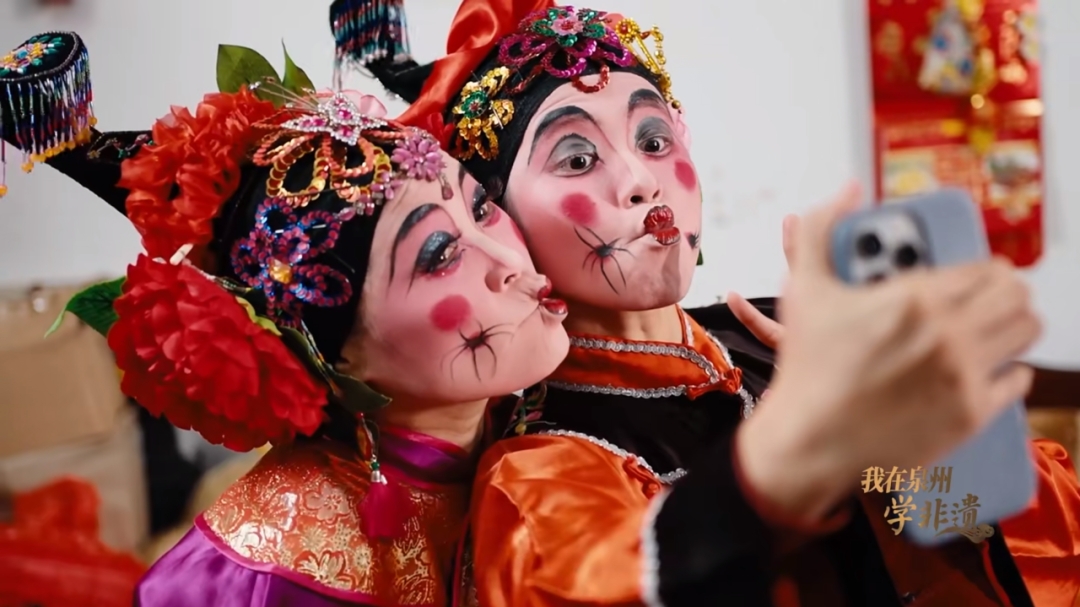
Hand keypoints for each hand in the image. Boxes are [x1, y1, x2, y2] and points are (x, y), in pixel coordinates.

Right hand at [736, 181, 1040, 521]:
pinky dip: (1010, 372)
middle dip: (1009, 292)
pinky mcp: (970, 414)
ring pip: (1026, 334)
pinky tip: (992, 369)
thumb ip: (821, 230)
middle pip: (1017, 297)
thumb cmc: (808, 369)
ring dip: (1017, 325)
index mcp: (915, 298)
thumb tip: (848, 191)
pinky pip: (1017, 381)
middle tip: (992, 298)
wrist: (810, 440)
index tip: (978, 274)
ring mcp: (963, 376)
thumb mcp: (805, 291)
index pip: (987, 269)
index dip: (988, 269)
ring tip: (997, 328)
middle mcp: (948, 334)